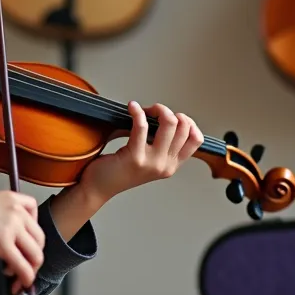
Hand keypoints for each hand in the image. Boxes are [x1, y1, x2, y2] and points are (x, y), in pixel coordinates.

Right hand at [0, 189, 43, 294]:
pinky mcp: (2, 243)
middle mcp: (18, 211)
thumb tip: (8, 240)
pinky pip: (22, 265)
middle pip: (40, 239)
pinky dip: (25, 277)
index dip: (32, 236)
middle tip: (25, 268)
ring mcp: (12, 227)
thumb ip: (2, 217)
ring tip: (19, 279)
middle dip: (34, 257)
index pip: (36, 218)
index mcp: (14, 198)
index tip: (25, 246)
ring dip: (31, 270)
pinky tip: (19, 284)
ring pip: (35, 254)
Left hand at [80, 101, 204, 203]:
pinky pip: (142, 126)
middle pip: (183, 127)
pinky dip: (137, 112)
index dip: (188, 122)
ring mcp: (152, 163)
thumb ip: (161, 144)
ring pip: (169, 123)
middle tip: (153, 111)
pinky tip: (132, 107)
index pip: (196, 140)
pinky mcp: (135, 157)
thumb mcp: (149, 160)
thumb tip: (163, 114)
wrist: (99, 187)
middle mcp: (165, 165)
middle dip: (168, 111)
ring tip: (144, 109)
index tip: (173, 116)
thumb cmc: (120, 169)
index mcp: (172, 165)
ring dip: (157, 109)